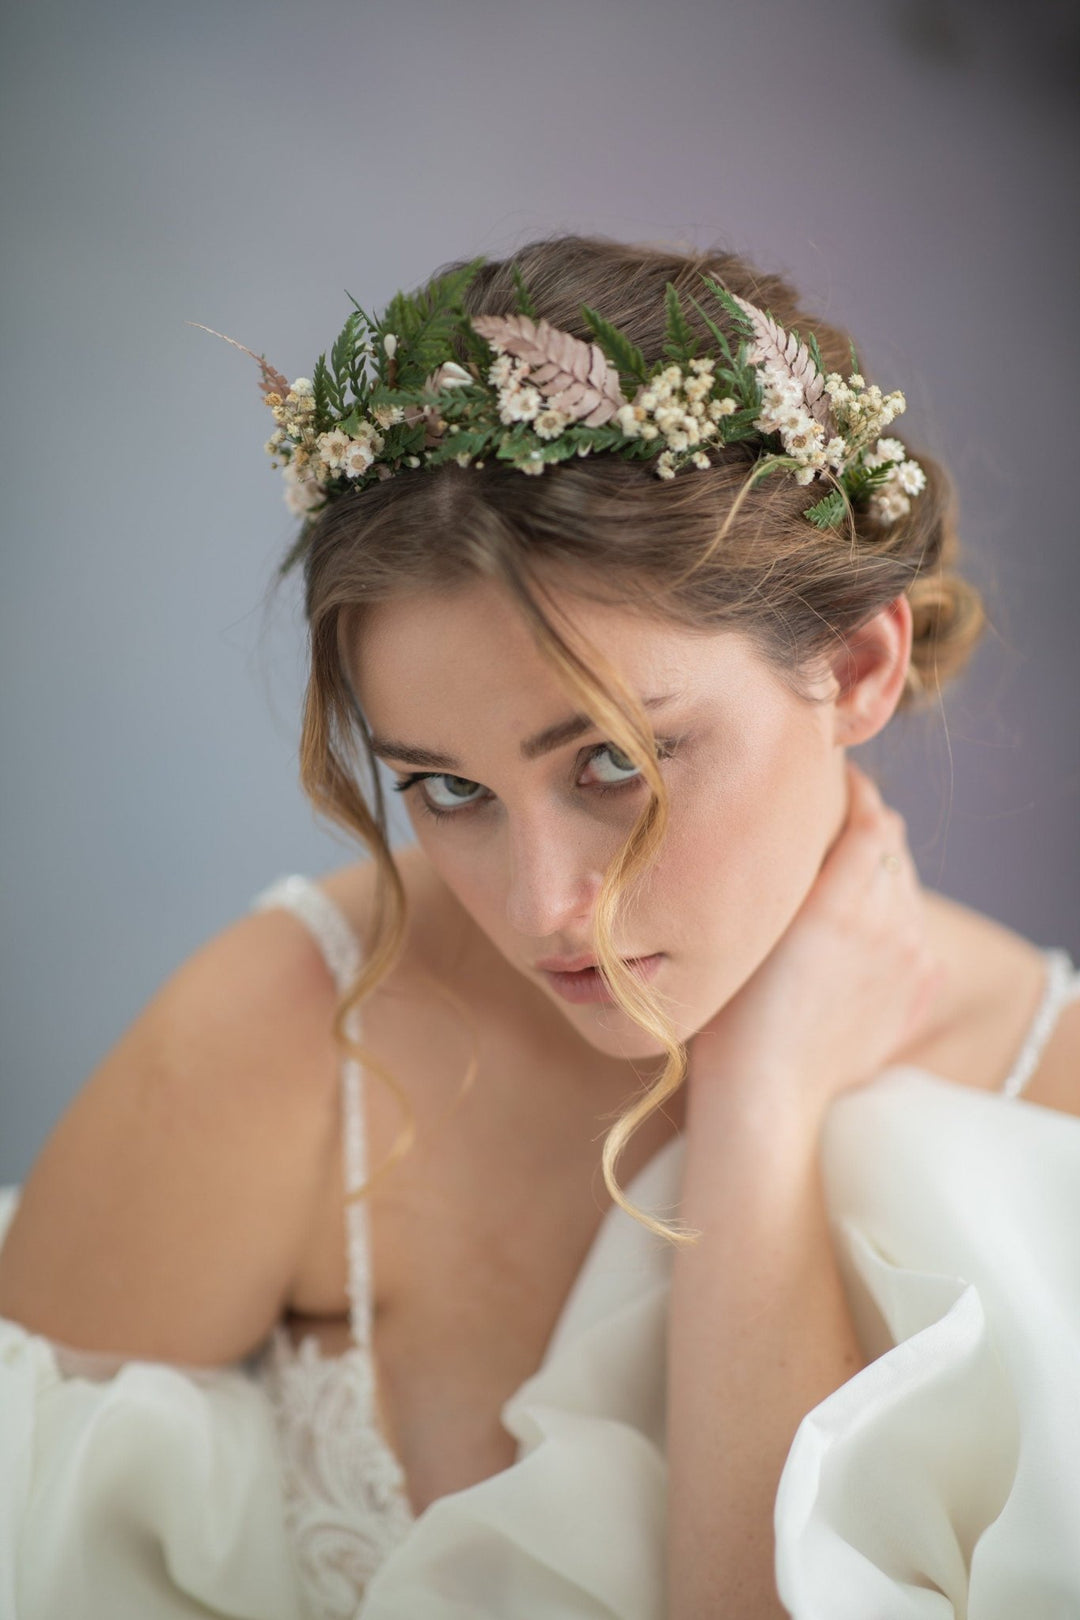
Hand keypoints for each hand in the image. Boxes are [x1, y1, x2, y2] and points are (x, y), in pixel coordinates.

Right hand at [687, 761, 944, 1124]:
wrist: (767, 1091)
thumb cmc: (734, 1011)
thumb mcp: (749, 927)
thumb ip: (786, 870)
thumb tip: (794, 821)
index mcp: (840, 903)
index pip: (870, 819)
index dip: (855, 793)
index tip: (834, 779)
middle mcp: (886, 924)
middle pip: (892, 846)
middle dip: (865, 827)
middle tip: (827, 821)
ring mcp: (909, 958)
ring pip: (906, 886)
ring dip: (880, 870)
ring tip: (841, 874)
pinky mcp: (917, 989)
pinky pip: (915, 931)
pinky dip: (893, 916)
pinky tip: (862, 927)